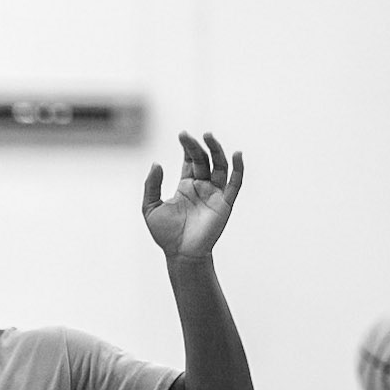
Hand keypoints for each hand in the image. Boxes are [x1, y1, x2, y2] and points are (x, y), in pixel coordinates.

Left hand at [143, 131, 243, 259]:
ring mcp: (215, 194)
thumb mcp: (151, 207)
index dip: (188, 147)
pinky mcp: (225, 203)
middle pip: (204, 159)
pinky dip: (239, 169)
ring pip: (220, 166)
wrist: (180, 254)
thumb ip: (152, 185)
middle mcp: (202, 186)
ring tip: (209, 136)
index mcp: (186, 186)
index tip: (182, 135)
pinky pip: (235, 183)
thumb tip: (156, 163)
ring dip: (216, 150)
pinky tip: (237, 155)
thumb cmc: (165, 234)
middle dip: (197, 146)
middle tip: (188, 135)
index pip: (190, 160)